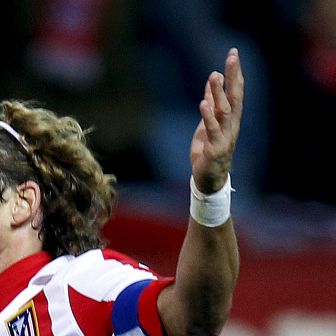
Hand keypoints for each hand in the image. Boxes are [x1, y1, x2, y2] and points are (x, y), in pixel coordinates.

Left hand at [189, 48, 243, 192]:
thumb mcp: (207, 124)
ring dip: (218, 92)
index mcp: (230, 118)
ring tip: (214, 75)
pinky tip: (203, 103)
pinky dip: (208, 116)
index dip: (234, 73)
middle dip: (233, 76)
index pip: (235, 91)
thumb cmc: (208, 151)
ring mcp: (225, 136)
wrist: (208, 179)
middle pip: (234, 97)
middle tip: (232, 57)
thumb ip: (210, 106)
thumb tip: (210, 86)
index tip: (233, 53)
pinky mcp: (215, 148)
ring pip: (223, 111)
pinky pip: (212, 130)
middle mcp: (231, 125)